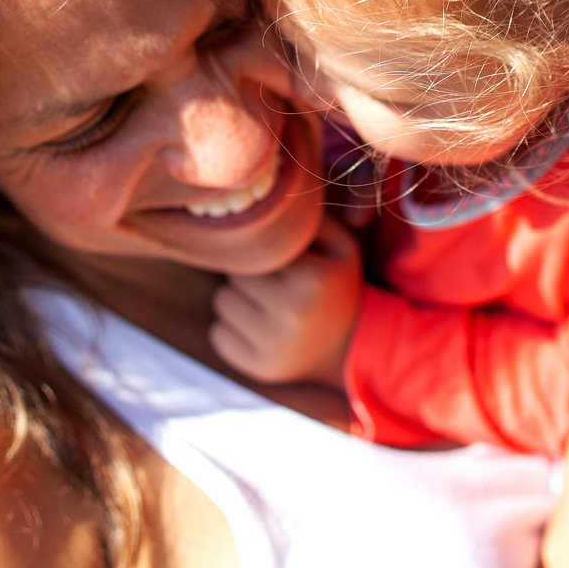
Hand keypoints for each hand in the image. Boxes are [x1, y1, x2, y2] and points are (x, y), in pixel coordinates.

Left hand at [209, 215, 361, 386]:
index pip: (253, 250)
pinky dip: (231, 331)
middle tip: (272, 285)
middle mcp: (292, 314)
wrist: (350, 347)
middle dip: (246, 277)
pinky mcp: (259, 368)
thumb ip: (307, 218)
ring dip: (236, 302)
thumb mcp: (339, 246)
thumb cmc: (337, 286)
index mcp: (311, 278)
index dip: (261, 253)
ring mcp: (274, 345)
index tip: (280, 265)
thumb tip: (264, 199)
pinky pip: (218, 336)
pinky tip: (259, 330)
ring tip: (266, 306)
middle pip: (233, 277)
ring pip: (221, 304)